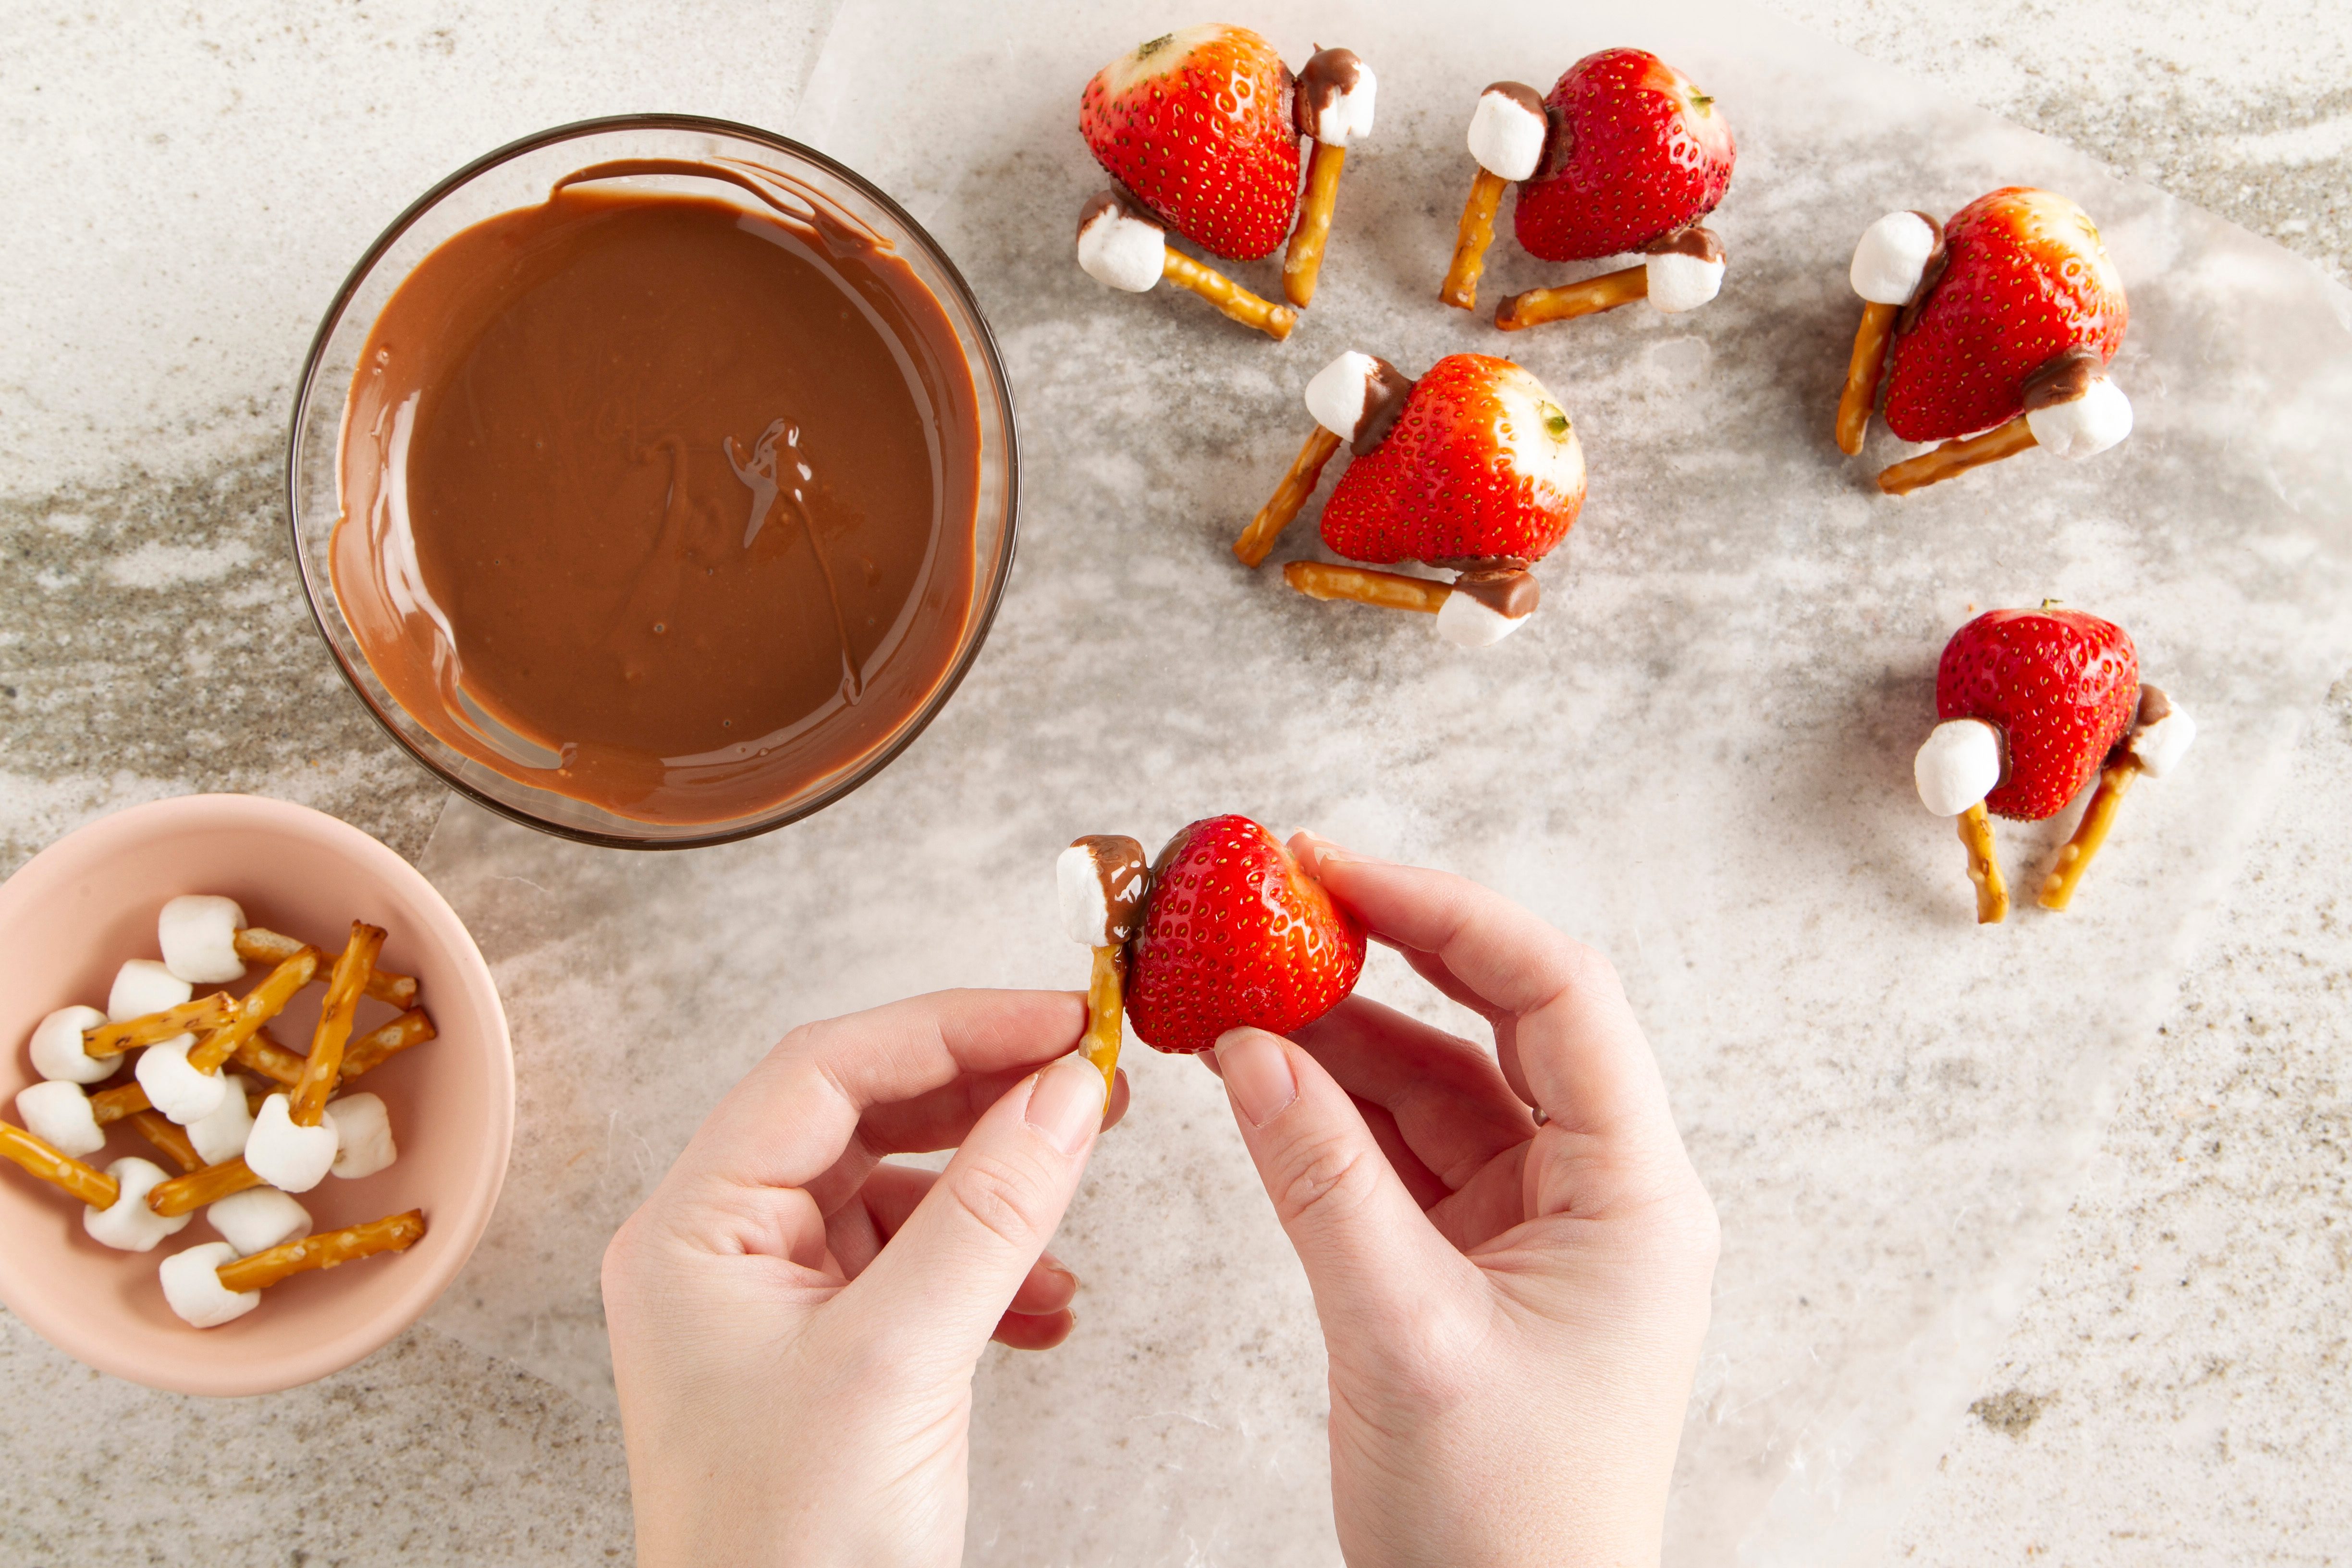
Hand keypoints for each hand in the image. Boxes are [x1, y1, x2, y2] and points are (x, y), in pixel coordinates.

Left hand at [603, 990, 1124, 1567]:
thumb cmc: (791, 1552)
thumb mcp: (899, 1362)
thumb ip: (988, 1214)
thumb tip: (1065, 1092)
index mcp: (694, 1230)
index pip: (824, 1070)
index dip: (948, 1030)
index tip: (1058, 1021)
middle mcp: (722, 1251)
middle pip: (862, 1117)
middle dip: (982, 1099)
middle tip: (1087, 1082)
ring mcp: (772, 1305)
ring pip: (900, 1194)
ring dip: (996, 1196)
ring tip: (1075, 1202)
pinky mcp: (825, 1356)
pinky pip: (916, 1271)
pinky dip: (990, 1274)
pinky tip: (1046, 1310)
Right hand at [1206, 837, 1717, 1567]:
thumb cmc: (1502, 1529)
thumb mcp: (1404, 1337)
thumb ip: (1321, 1182)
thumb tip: (1247, 1049)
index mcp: (1633, 1195)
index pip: (1555, 995)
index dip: (1446, 913)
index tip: (1335, 871)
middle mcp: (1597, 1191)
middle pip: (1495, 1023)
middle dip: (1387, 956)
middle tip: (1277, 903)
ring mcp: (1533, 1224)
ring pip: (1435, 1084)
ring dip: (1339, 1036)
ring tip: (1238, 985)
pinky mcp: (1473, 1261)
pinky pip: (1401, 1152)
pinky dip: (1330, 1111)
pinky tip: (1260, 1072)